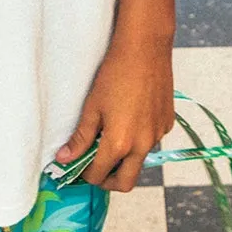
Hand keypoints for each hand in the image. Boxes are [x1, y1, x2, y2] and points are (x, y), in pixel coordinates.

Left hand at [54, 37, 174, 192]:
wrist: (145, 48)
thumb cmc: (115, 74)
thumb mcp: (92, 107)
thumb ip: (80, 138)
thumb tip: (64, 159)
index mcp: (120, 143)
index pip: (99, 175)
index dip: (85, 175)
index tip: (78, 168)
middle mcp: (143, 145)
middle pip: (126, 182)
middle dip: (108, 181)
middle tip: (94, 169)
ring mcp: (158, 135)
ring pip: (140, 160)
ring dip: (124, 159)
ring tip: (110, 136)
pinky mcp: (167, 123)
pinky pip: (151, 141)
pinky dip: (138, 140)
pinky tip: (129, 118)